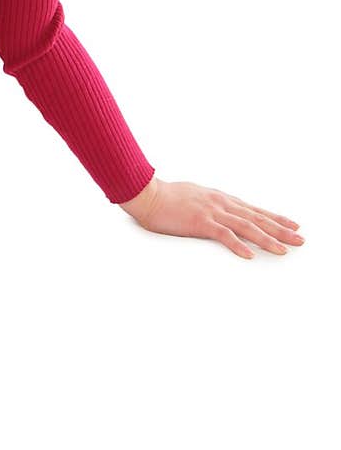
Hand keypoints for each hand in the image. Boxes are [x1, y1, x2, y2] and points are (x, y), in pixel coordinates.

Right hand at [118, 175, 305, 259]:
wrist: (148, 194)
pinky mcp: (200, 222)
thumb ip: (211, 204)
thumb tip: (220, 212)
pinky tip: (249, 255)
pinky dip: (238, 245)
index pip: (254, 210)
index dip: (275, 218)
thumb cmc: (167, 197)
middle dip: (280, 229)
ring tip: (283, 249)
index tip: (292, 225)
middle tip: (299, 239)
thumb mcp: (196, 196)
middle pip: (257, 218)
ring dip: (267, 239)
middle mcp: (222, 203)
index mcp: (221, 199)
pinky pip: (223, 235)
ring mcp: (212, 212)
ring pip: (246, 226)